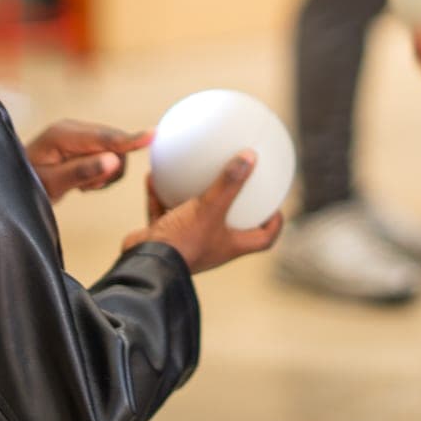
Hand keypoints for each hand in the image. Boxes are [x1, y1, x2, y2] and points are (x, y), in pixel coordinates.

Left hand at [26, 120, 151, 203]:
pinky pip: (109, 158)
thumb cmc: (27, 183)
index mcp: (64, 134)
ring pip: (114, 154)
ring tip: (81, 186)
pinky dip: (102, 174)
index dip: (130, 139)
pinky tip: (82, 182)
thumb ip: (83, 171)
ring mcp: (79, 136)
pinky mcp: (84, 145)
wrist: (10, 185)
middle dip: (106, 169)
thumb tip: (114, 160)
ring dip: (104, 174)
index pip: (104, 137)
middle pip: (113, 145)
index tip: (153, 134)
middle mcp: (74, 129)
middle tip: (85, 188)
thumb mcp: (53, 183)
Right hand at [122, 152, 283, 274]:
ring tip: (193, 174)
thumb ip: (229, 183)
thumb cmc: (184, 241)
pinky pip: (164, 214)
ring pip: (194, 218)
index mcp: (230, 246)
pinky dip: (160, 197)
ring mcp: (186, 243)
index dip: (274, 224)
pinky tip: (154, 177)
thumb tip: (250, 156)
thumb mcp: (210, 208)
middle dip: (234, 208)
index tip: (276, 206)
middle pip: (231, 228)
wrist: (144, 263)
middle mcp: (211, 246)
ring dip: (193, 198)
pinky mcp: (162, 239)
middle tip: (237, 183)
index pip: (263, 239)